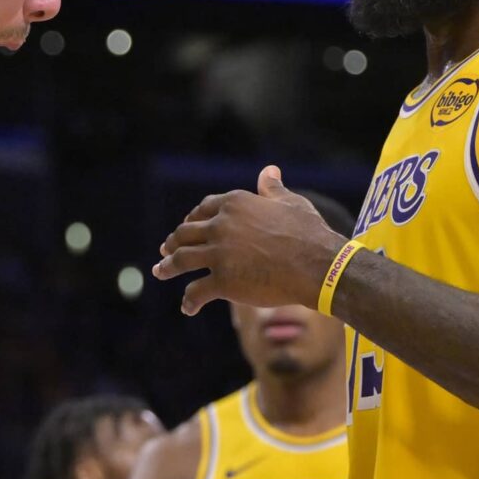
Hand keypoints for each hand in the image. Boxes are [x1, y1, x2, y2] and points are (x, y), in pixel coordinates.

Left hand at [153, 166, 345, 315]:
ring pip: (182, 260)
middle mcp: (221, 225)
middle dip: (173, 243)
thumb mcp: (291, 203)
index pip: (203, 210)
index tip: (187, 227)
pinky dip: (189, 300)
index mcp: (235, 203)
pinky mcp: (223, 281)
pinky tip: (187, 307)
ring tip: (160, 272)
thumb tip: (269, 171)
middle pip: (186, 233)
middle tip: (166, 250)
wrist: (318, 265)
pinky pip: (196, 291)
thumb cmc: (309, 233)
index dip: (192, 219)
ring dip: (168, 267)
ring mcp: (219, 254)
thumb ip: (273, 189)